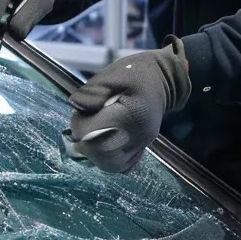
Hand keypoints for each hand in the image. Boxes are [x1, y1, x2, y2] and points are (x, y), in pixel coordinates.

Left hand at [67, 38, 192, 172]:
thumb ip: (91, 92)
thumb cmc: (135, 74)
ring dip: (94, 152)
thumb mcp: (111, 75)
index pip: (94, 135)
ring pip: (111, 165)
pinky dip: (107, 158)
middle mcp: (138, 136)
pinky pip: (120, 165)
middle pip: (102, 156)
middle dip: (85, 142)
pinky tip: (105, 140)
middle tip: (86, 124)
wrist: (164, 81)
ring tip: (93, 132)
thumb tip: (76, 108)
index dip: (80, 125)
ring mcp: (142, 146)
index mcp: (131, 115)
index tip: (83, 112)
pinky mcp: (141, 151)